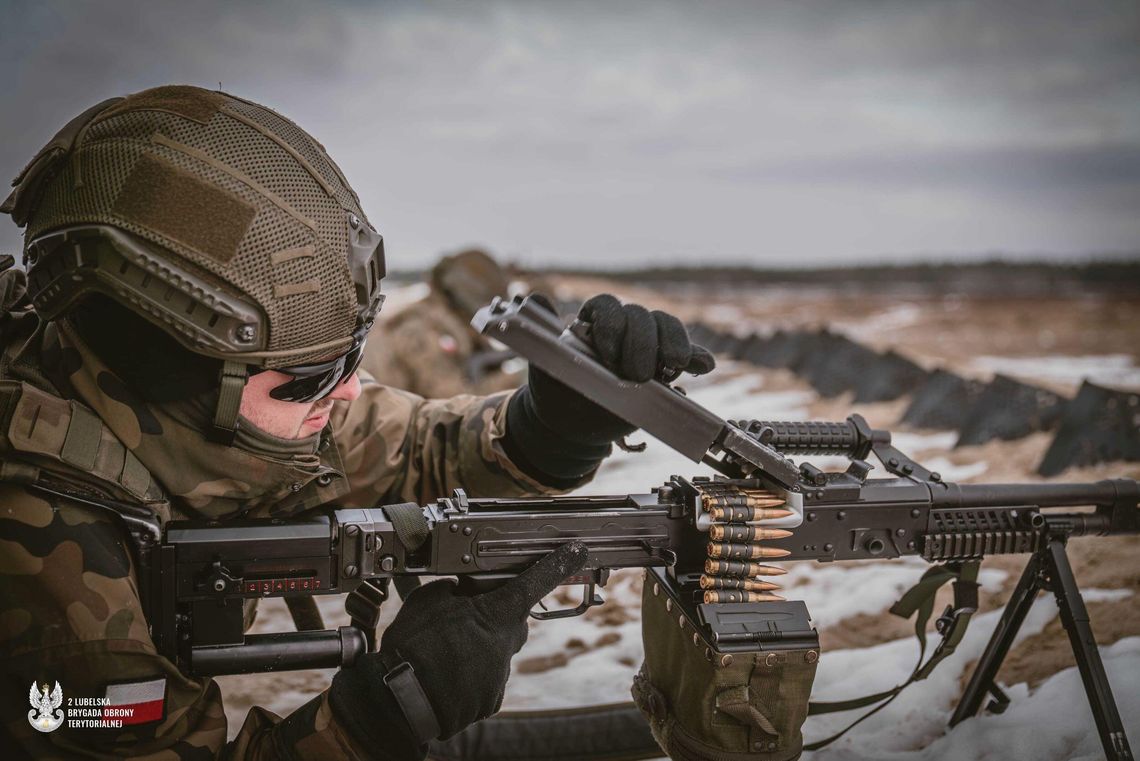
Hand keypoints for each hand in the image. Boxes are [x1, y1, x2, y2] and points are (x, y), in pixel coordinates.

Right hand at [329, 542, 588, 756]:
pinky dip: (472, 674)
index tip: (577, 552)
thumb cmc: (415, 645)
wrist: (400, 698)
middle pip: (511, 620)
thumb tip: (459, 592)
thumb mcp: (429, 599)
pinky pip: (487, 678)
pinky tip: (449, 673)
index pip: (536, 581)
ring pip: (496, 650)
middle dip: (493, 616)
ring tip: (444, 651)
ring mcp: (500, 673)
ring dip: (477, 647)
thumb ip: (453, 591)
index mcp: (497, 612)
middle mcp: (507, 642)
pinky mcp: (491, 698)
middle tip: (463, 618)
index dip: (559, 563)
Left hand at [512, 294, 715, 455]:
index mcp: (594, 321)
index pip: (607, 307)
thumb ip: (546, 336)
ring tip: (672, 367)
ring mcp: (647, 345)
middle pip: (641, 317)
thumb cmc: (559, 392)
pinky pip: (685, 355)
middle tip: (637, 374)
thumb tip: (534, 299)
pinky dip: (695, 358)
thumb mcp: (546, 366)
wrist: (573, 425)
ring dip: (674, 344)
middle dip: (642, 343)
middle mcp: (623, 327)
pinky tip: (701, 366)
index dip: (611, 324)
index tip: (607, 353)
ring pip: (666, 329)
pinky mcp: (665, 367)